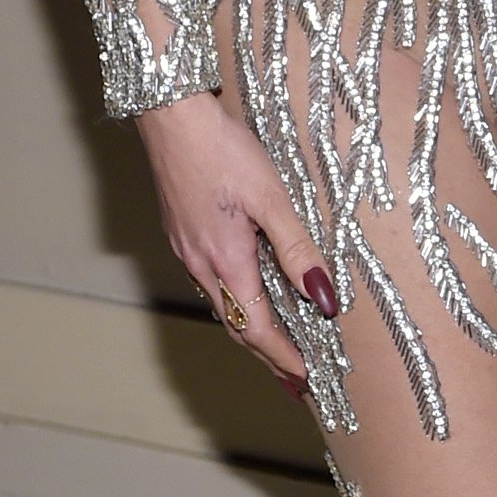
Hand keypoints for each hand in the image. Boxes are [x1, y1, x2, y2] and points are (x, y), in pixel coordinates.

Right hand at [135, 92, 337, 391]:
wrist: (171, 118)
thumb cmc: (223, 150)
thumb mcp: (272, 197)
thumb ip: (298, 249)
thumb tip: (324, 298)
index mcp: (226, 262)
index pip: (257, 329)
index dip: (283, 357)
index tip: (305, 379)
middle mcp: (201, 265)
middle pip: (236, 326)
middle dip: (267, 355)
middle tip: (294, 378)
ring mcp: (187, 250)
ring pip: (222, 305)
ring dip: (249, 330)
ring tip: (276, 345)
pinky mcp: (182, 233)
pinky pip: (211, 283)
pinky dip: (235, 302)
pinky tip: (247, 293)